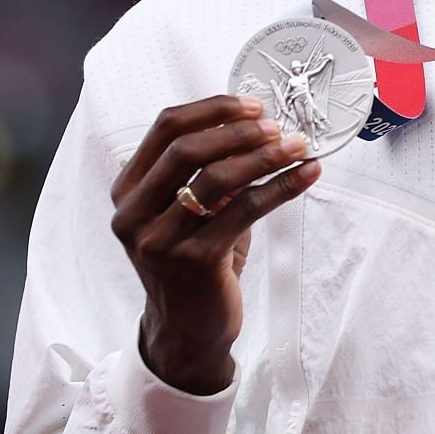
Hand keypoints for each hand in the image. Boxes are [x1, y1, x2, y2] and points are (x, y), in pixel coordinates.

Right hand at [109, 94, 319, 395]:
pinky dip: (280, 186)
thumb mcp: (189, 210)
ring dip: (264, 156)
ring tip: (298, 146)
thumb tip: (256, 124)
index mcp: (128, 190)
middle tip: (278, 126)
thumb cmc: (196, 260)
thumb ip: (206, 170)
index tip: (253, 105)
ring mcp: (159, 239)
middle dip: (238, 131)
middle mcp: (133, 213)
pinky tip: (306, 175)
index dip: (211, 108)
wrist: (189, 329)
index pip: (164, 128)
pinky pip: (244, 210)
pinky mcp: (193, 261)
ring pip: (216, 178)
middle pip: (185, 148)